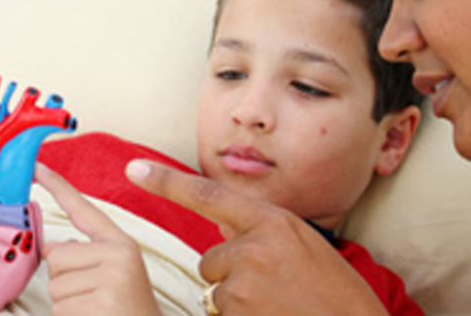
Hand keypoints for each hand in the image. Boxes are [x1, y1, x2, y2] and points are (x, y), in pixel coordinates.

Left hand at [35, 164, 161, 315]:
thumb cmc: (127, 309)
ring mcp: (112, 278)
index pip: (84, 210)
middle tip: (91, 297)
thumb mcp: (114, 274)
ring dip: (66, 305)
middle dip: (62, 280)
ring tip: (95, 311)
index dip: (58, 186)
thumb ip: (85, 254)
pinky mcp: (101, 303)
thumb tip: (54, 246)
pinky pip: (58, 310)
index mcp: (122, 243)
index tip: (36, 165)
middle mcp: (120, 254)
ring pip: (54, 286)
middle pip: (56, 256)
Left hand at [125, 160, 388, 315]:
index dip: (167, 182)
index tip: (134, 169)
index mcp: (274, 221)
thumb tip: (225, 236)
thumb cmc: (336, 295)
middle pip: (211, 259)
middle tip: (272, 291)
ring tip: (278, 307)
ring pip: (217, 291)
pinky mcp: (238, 313)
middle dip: (229, 276)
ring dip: (237, 303)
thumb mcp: (305, 248)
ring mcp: (246, 281)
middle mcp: (256, 245)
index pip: (210, 195)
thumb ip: (264, 235)